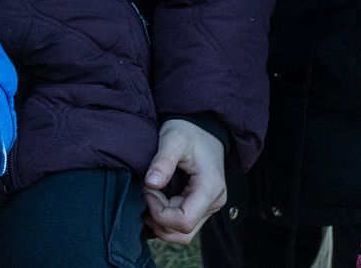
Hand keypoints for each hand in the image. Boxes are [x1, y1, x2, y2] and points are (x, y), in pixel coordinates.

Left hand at [143, 119, 226, 244]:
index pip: (184, 221)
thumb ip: (163, 161)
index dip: (159, 213)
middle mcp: (213, 202)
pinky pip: (182, 224)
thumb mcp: (174, 139)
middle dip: (158, 219)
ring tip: (151, 196)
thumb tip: (151, 183)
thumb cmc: (189, 131)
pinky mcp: (201, 207)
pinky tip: (156, 199)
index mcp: (210, 188)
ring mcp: (209, 207)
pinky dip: (165, 218)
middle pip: (183, 233)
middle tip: (147, 193)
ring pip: (182, 233)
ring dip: (161, 222)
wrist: (203, 126)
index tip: (147, 190)